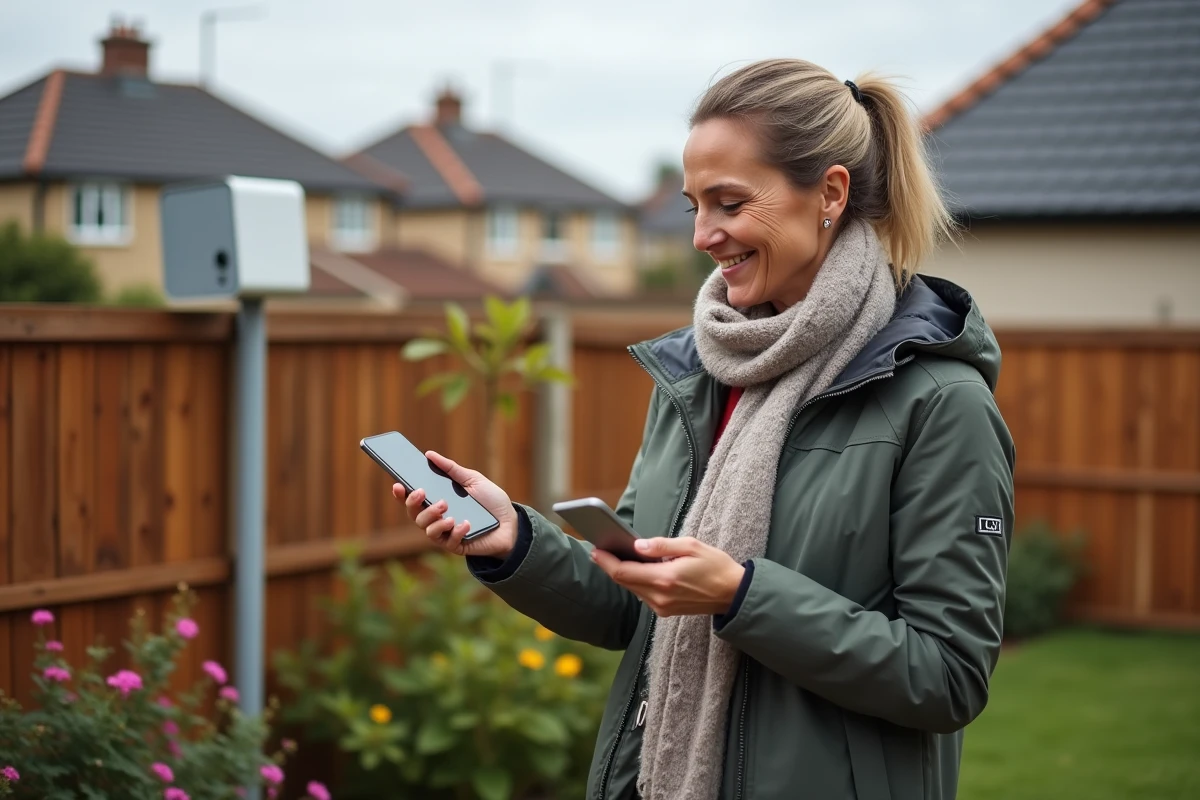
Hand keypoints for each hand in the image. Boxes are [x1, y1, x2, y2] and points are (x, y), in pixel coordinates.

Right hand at [392, 450, 518, 558]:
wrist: (511, 522)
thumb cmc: (491, 501)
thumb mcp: (472, 480)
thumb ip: (451, 469)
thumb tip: (429, 454)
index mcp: (437, 502)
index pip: (412, 500)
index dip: (401, 494)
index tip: (398, 485)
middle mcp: (437, 519)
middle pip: (414, 515)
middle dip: (415, 504)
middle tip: (423, 492)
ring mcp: (446, 534)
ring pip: (427, 530)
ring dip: (434, 519)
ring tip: (447, 510)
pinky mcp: (457, 546)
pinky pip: (449, 542)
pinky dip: (456, 532)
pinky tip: (466, 524)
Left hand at [590, 537, 745, 616]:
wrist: (733, 594)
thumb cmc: (715, 566)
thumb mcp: (691, 546)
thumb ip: (661, 546)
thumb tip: (637, 545)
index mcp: (665, 579)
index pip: (624, 572)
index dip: (606, 561)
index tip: (596, 549)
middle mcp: (660, 597)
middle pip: (624, 581)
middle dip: (611, 565)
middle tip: (602, 549)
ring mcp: (662, 607)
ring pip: (633, 589)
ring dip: (624, 574)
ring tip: (618, 556)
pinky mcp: (666, 611)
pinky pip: (643, 595)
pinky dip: (637, 581)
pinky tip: (638, 569)